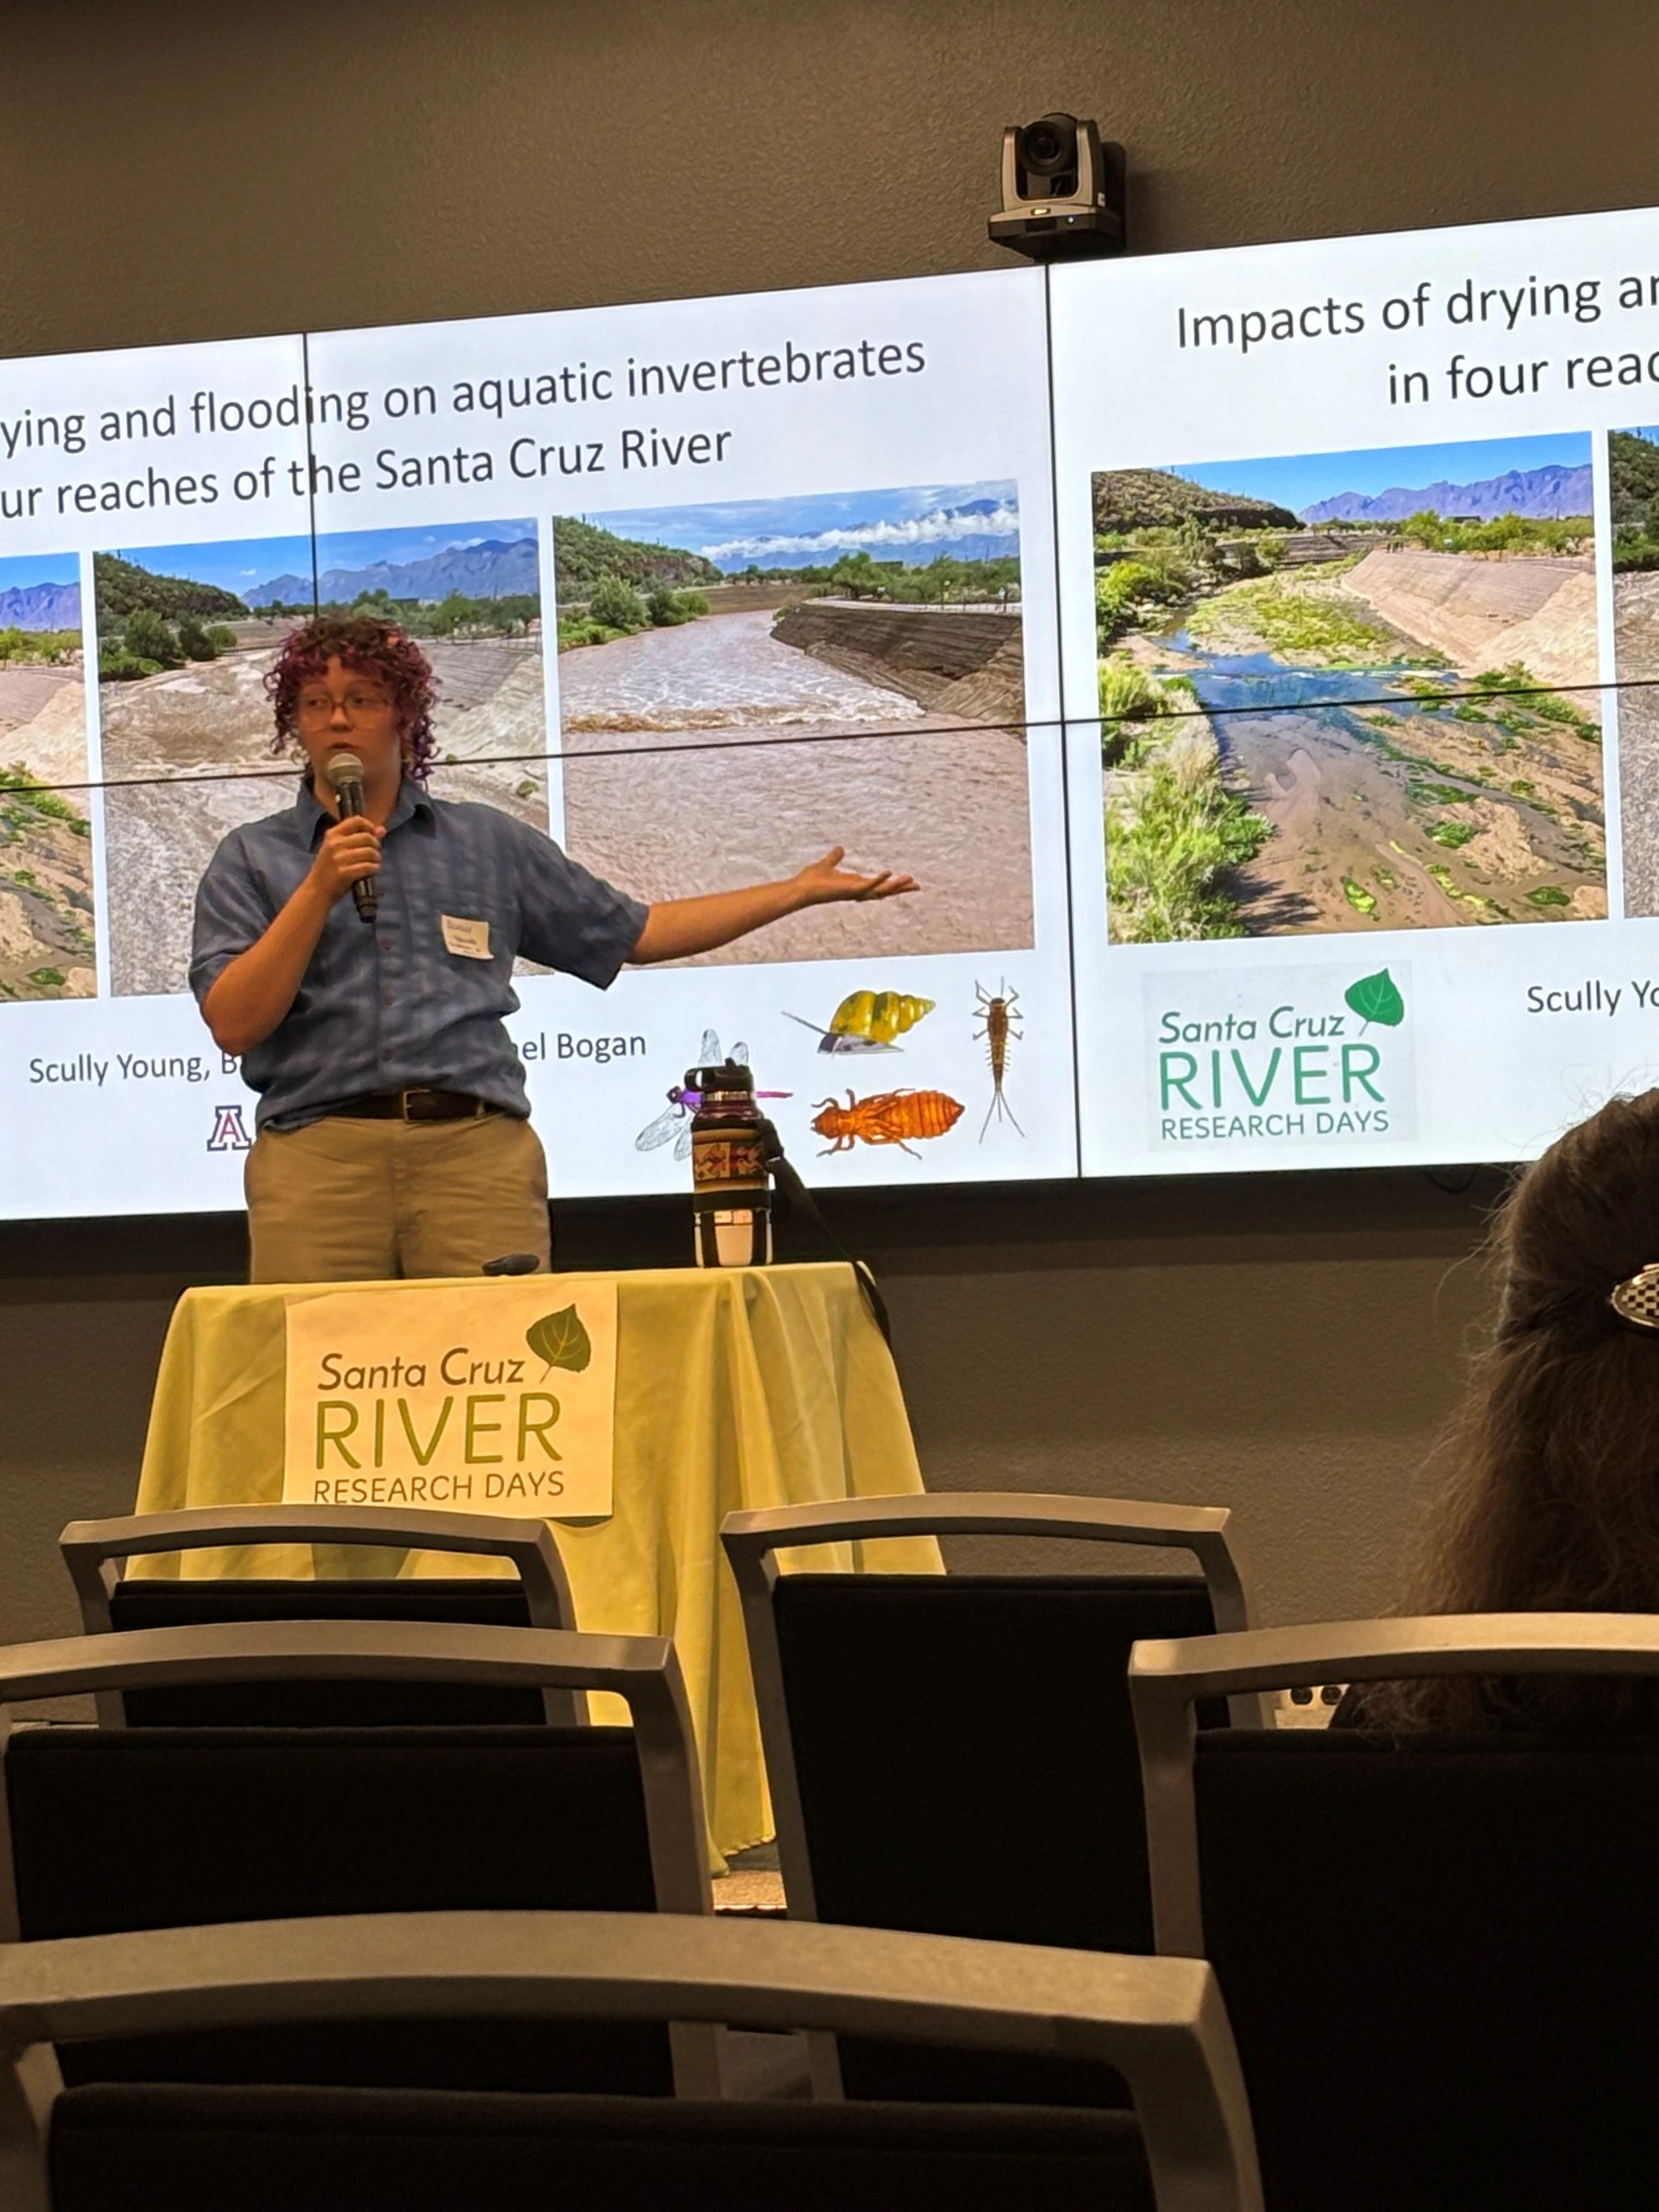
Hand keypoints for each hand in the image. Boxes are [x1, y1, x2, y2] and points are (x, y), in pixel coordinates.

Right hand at [309, 815, 384, 904]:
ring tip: (375, 862)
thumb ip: (359, 837)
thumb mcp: (337, 849)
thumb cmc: (329, 869)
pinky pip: (368, 866)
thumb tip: (381, 830)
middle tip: (375, 853)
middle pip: (367, 837)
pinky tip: (373, 870)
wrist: (316, 890)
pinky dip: (374, 868)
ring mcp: (339, 858)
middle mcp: (335, 844)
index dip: (369, 826)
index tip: (373, 834)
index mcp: (332, 835)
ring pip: (370, 852)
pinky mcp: (345, 873)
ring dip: (377, 858)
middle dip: (376, 845)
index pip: (356, 820)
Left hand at [790, 846, 918, 907]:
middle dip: (900, 888)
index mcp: (854, 885)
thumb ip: (835, 857)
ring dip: (895, 886)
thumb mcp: (827, 864)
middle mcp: (857, 891)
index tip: (906, 881)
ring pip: (880, 890)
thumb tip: (840, 849)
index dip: (892, 883)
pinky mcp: (849, 890)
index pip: (878, 885)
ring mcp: (854, 892)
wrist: (801, 888)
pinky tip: (890, 872)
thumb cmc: (811, 880)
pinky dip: (879, 879)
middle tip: (918, 886)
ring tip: (910, 880)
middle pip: (884, 891)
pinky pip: (868, 885)